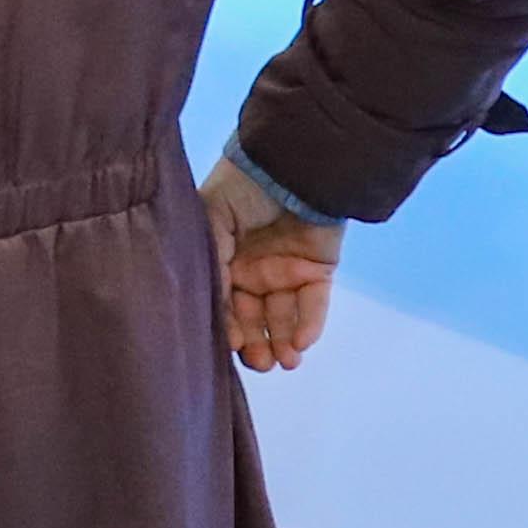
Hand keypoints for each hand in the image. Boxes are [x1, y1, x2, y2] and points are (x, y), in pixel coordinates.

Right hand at [201, 158, 344, 375]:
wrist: (292, 163)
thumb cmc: (243, 187)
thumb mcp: (211, 218)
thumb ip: (210, 262)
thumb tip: (209, 309)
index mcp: (223, 258)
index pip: (223, 302)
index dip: (226, 325)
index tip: (229, 346)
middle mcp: (252, 269)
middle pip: (252, 317)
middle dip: (255, 344)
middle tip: (260, 363)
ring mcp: (286, 271)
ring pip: (283, 317)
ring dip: (282, 342)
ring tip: (283, 363)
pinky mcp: (318, 270)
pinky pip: (313, 303)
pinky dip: (309, 324)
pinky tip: (301, 343)